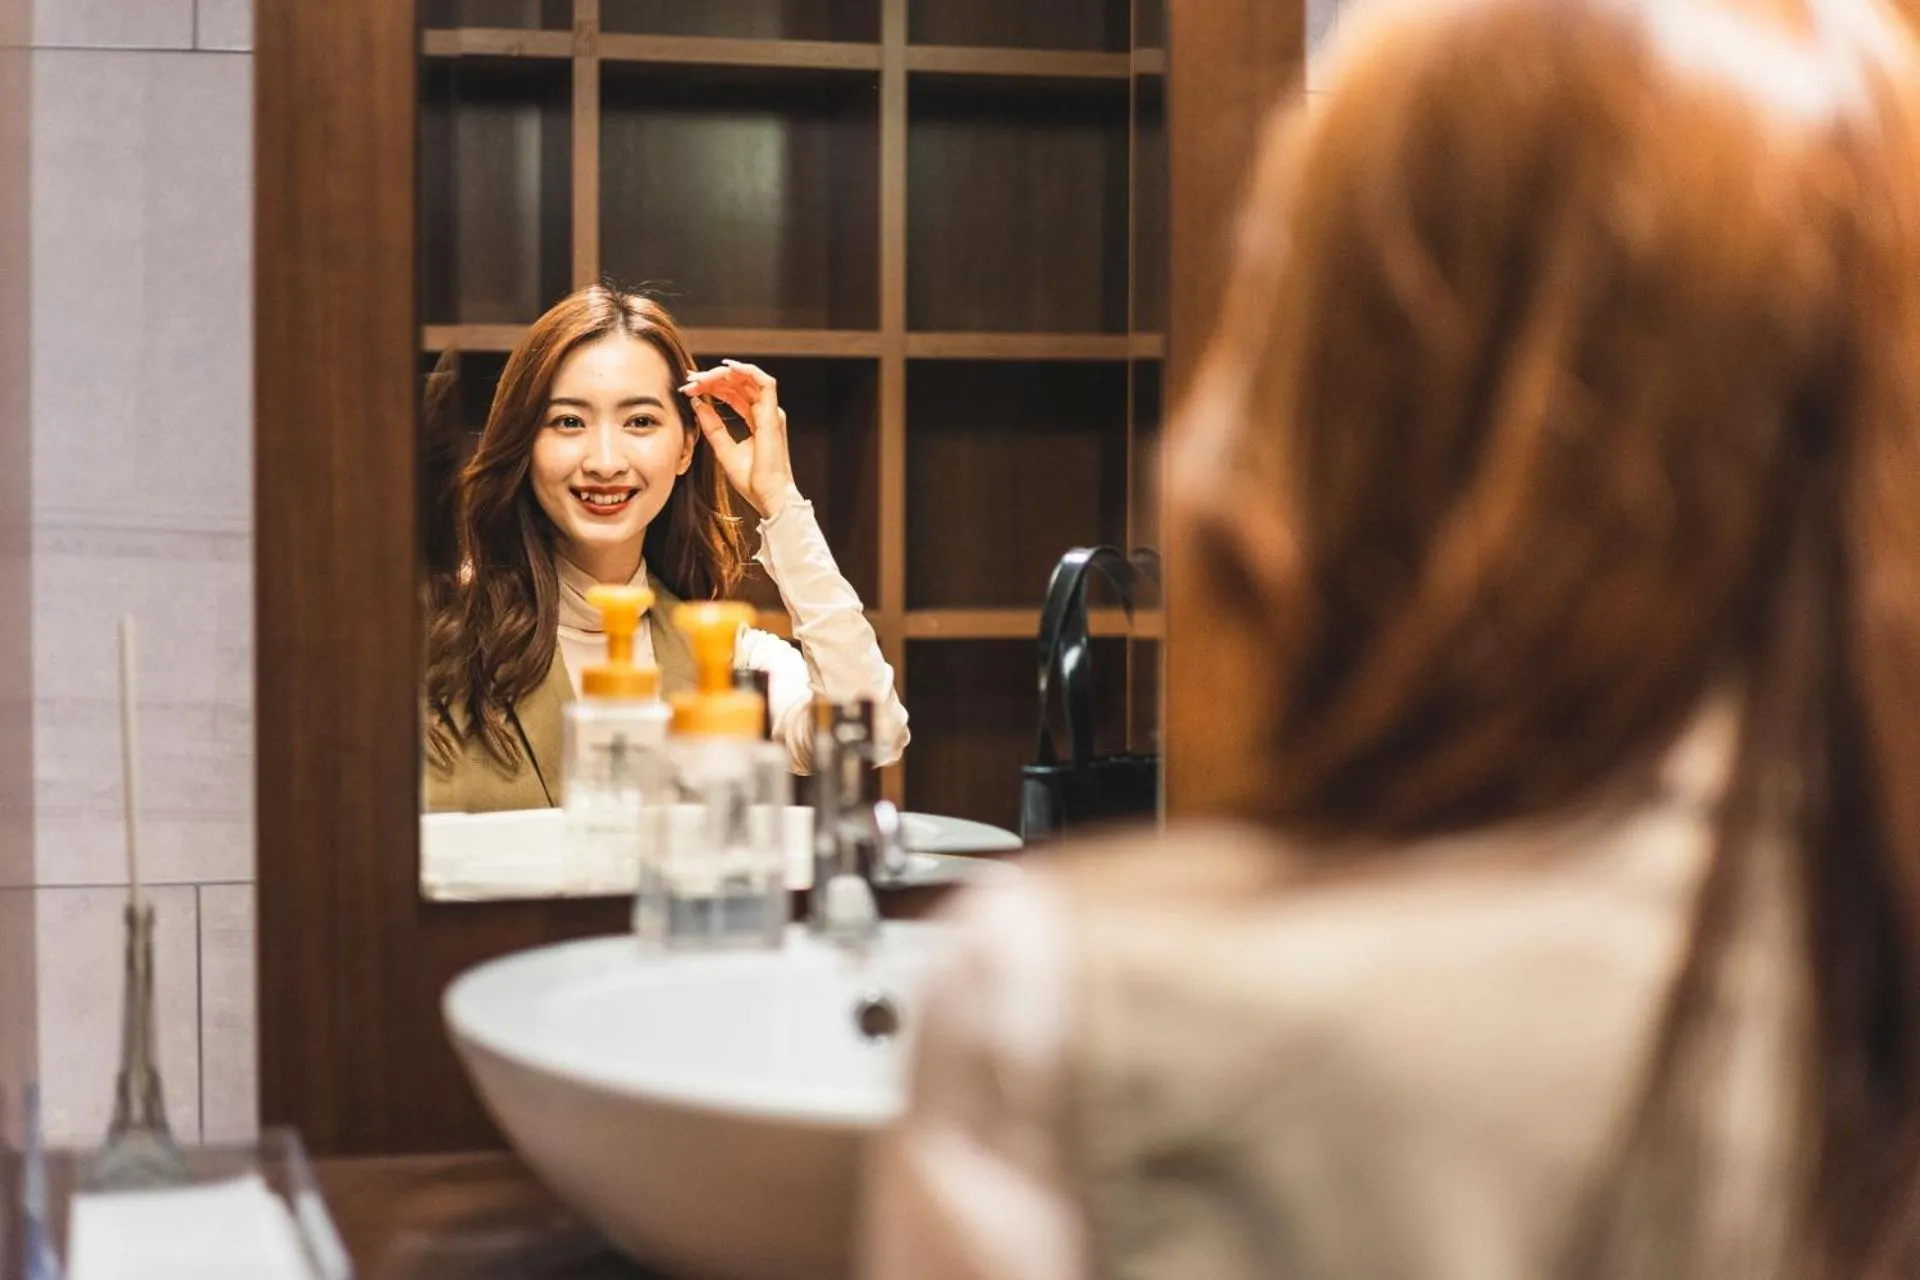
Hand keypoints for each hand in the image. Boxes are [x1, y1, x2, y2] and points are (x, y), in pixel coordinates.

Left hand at [680, 359, 797, 518]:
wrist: (768, 496)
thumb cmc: (752, 481)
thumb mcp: (723, 449)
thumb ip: (712, 426)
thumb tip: (698, 404)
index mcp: (756, 421)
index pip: (734, 394)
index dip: (711, 387)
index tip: (689, 388)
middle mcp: (765, 413)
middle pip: (739, 385)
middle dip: (712, 379)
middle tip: (690, 380)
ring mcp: (771, 413)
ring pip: (749, 379)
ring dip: (724, 374)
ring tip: (702, 377)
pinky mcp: (773, 415)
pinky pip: (764, 382)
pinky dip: (746, 371)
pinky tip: (726, 369)